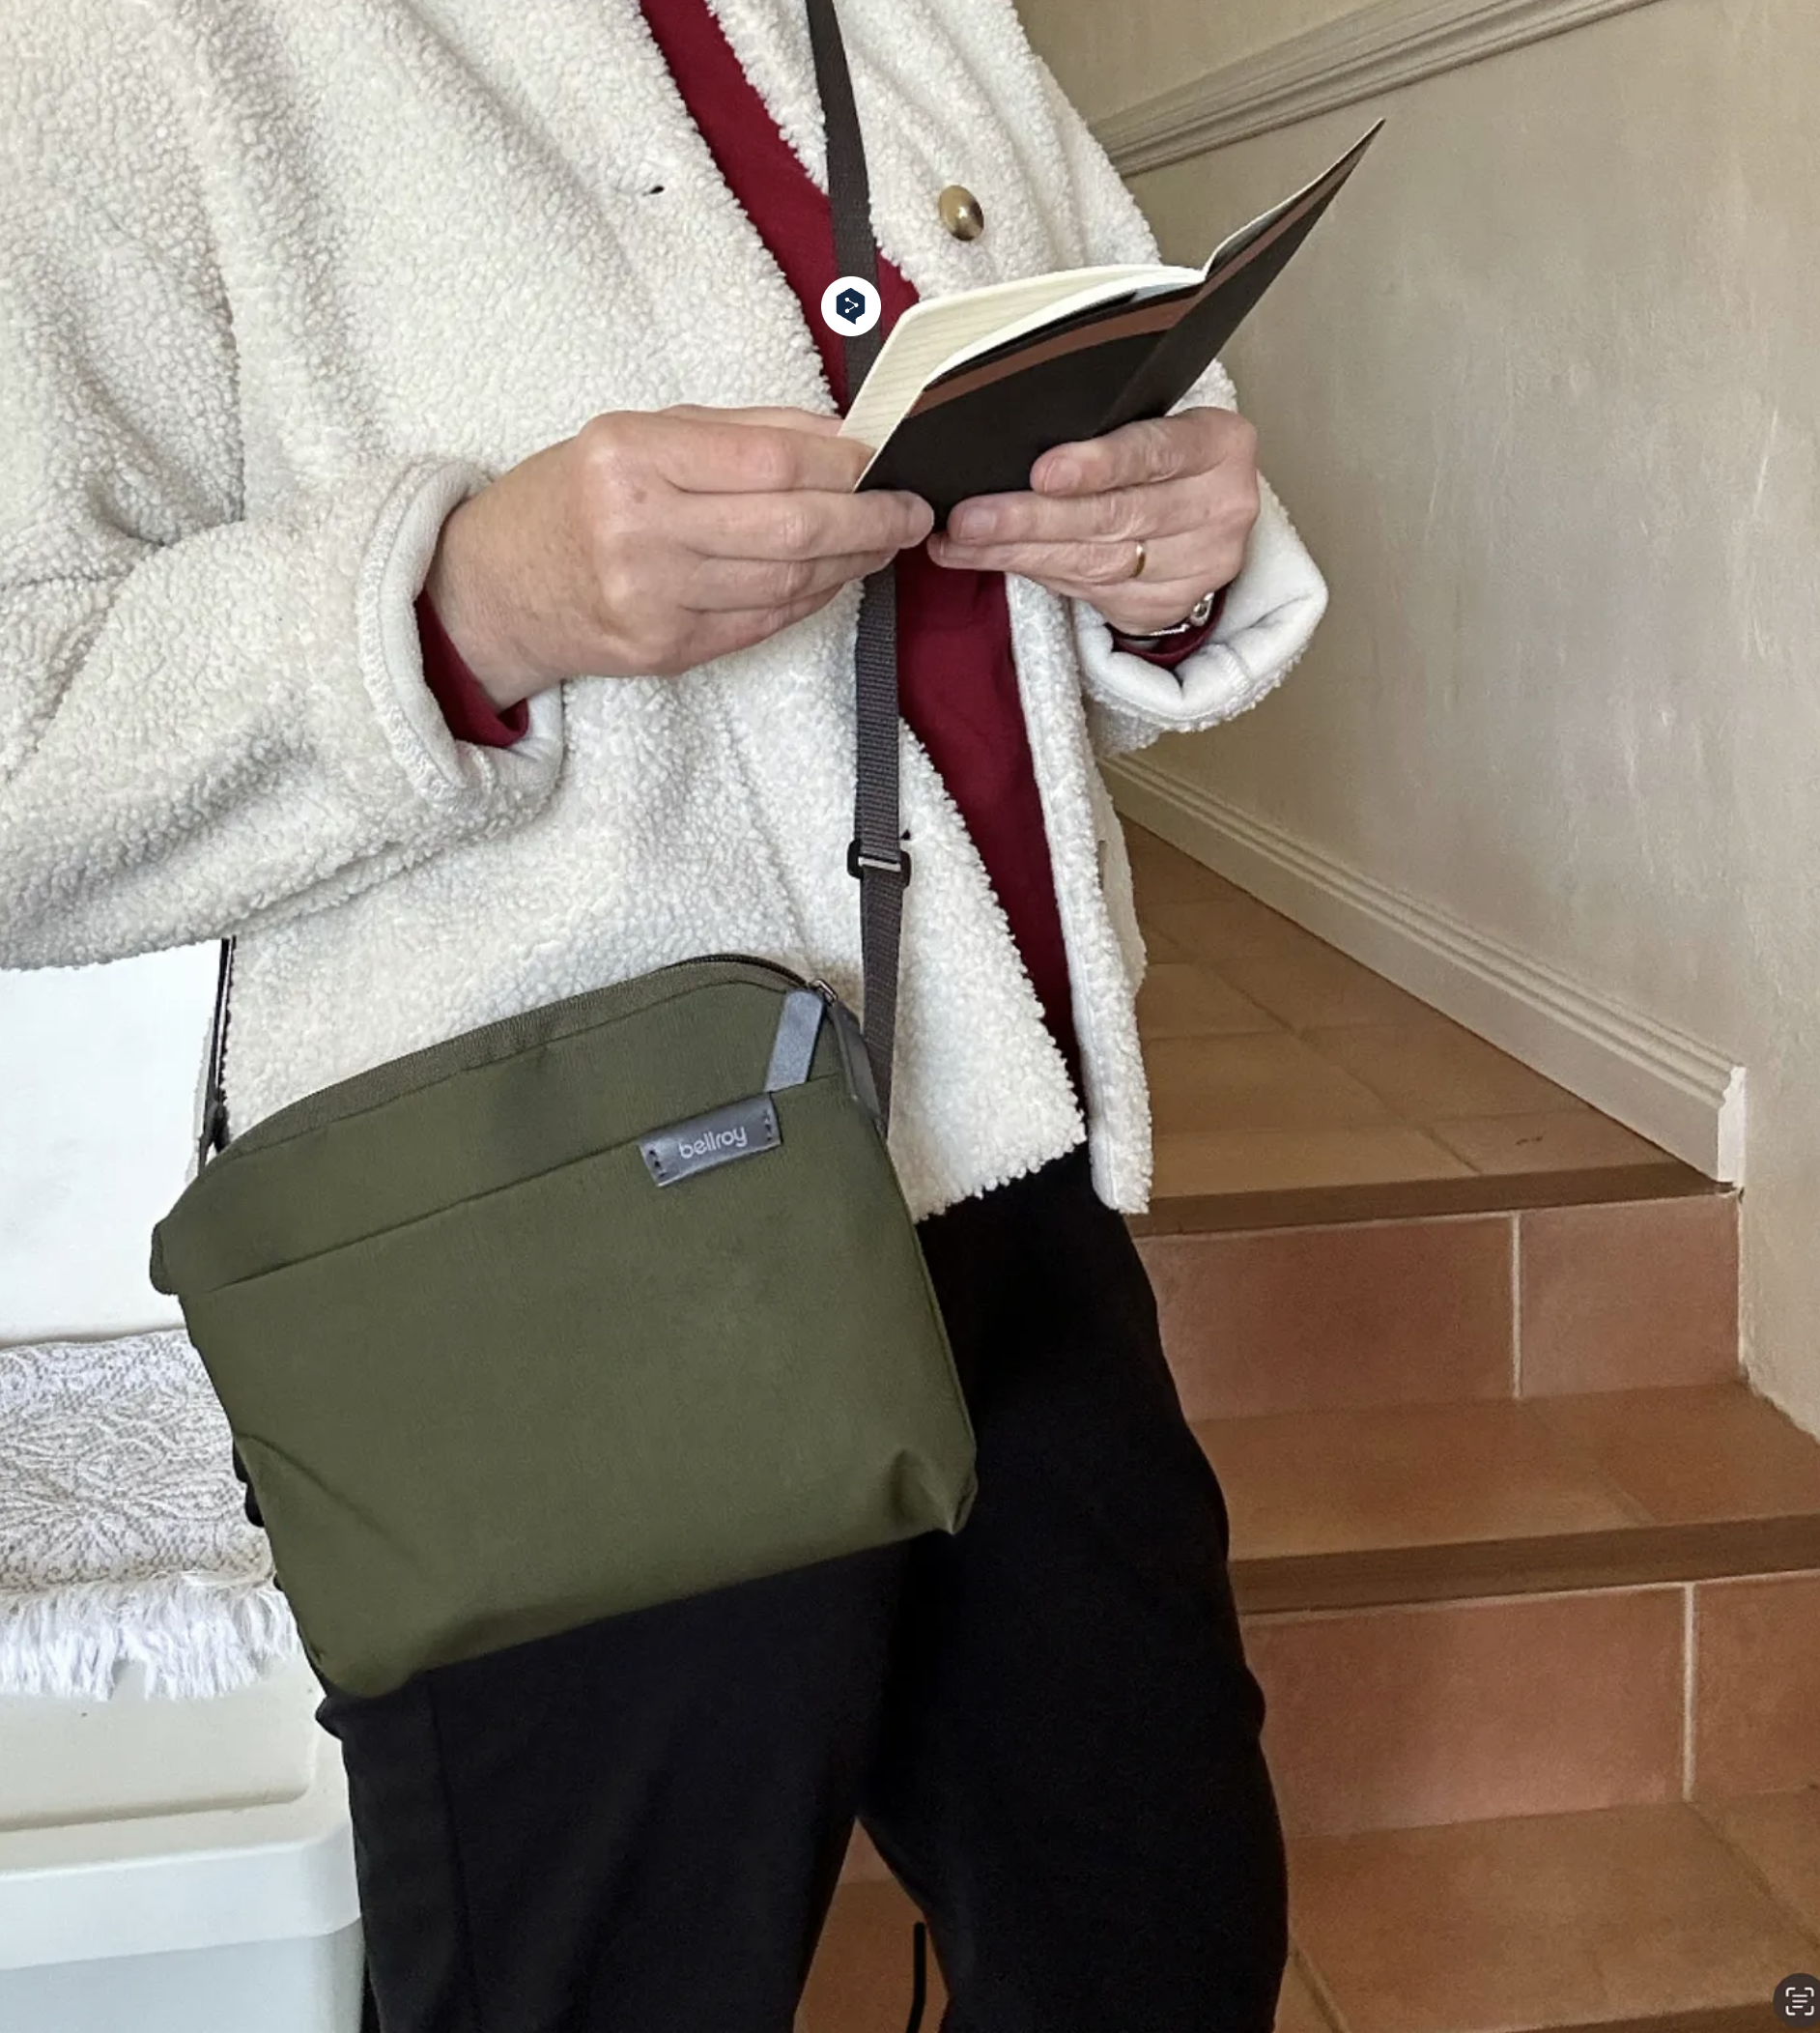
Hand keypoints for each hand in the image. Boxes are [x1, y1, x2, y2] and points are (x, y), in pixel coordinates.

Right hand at [423, 406, 933, 709]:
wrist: (493, 589)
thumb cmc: (570, 499)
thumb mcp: (635, 435)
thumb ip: (738, 432)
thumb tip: (841, 436)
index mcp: (632, 457)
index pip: (770, 460)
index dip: (845, 465)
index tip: (886, 462)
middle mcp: (640, 530)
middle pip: (792, 526)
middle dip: (870, 520)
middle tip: (913, 512)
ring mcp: (653, 600)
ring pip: (788, 582)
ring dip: (850, 563)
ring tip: (881, 542)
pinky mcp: (664, 651)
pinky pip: (764, 622)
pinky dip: (811, 597)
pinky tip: (832, 575)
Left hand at [926, 407, 1259, 636]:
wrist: (1205, 510)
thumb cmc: (1161, 456)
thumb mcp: (1150, 421)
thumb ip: (1103, 430)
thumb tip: (1007, 449)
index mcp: (1221, 445)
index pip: (1154, 452)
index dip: (1096, 465)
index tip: (1041, 474)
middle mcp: (1221, 508)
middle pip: (1114, 517)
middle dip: (1031, 519)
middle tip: (970, 519)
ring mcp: (1201, 565)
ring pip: (1095, 563)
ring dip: (1018, 553)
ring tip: (962, 542)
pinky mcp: (1169, 606)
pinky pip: (1090, 592)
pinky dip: (1036, 574)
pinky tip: (994, 560)